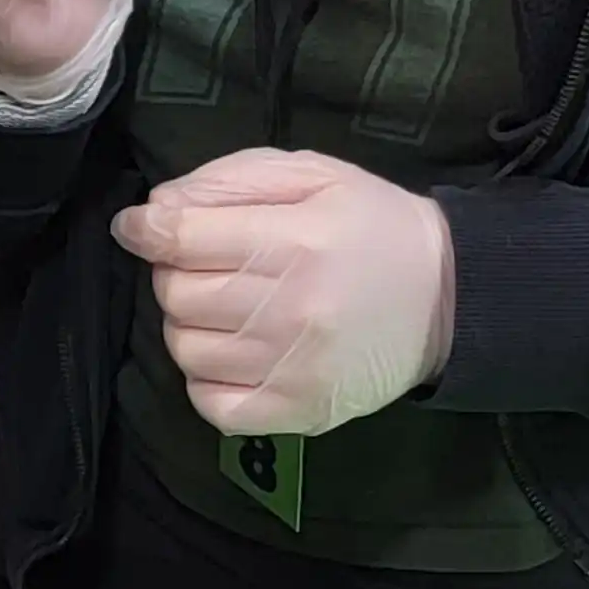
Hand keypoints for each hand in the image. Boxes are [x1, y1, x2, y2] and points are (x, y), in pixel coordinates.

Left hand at [113, 148, 453, 437]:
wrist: (448, 297)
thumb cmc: (372, 225)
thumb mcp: (312, 175)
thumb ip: (230, 181)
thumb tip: (156, 212)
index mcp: (296, 241)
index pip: (182, 240)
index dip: (146, 230)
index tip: (140, 228)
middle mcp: (290, 310)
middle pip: (178, 296)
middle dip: (174, 273)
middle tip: (205, 264)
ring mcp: (293, 369)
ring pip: (186, 350)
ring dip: (189, 324)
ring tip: (225, 307)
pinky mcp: (299, 412)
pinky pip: (211, 404)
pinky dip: (205, 378)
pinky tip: (233, 353)